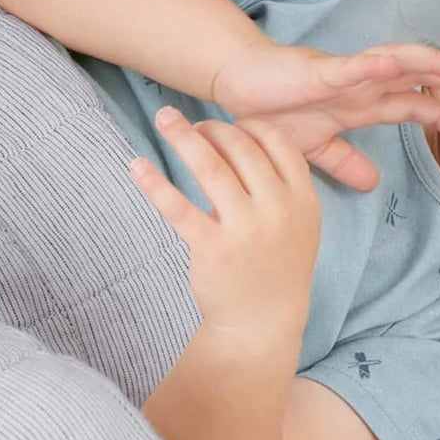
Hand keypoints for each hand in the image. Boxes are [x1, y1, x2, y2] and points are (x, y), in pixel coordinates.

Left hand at [130, 107, 319, 340]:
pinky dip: (155, 183)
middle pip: (242, 148)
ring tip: (163, 118)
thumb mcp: (298, 223)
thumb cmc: (276, 264)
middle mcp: (277, 210)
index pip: (278, 142)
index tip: (228, 126)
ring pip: (210, 167)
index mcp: (302, 199)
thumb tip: (241, 137)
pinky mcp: (213, 250)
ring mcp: (246, 230)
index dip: (249, 126)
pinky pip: (178, 207)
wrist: (263, 322)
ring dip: (183, 136)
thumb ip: (280, 184)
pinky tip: (137, 165)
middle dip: (213, 129)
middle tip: (192, 127)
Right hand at [207, 38, 439, 192]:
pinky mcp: (318, 72)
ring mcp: (341, 76)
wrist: (236, 86)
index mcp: (359, 104)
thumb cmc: (273, 110)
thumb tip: (373, 184)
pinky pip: (350, 67)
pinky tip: (394, 65)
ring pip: (392, 63)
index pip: (408, 105)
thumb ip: (345, 161)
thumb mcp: (316, 148)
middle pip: (412, 78)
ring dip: (424, 63)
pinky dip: (372, 65)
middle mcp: (359, 86)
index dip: (436, 112)